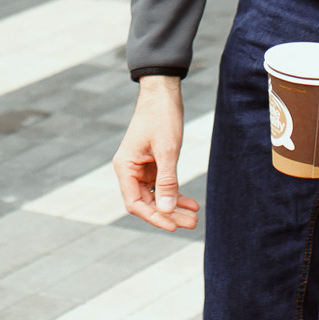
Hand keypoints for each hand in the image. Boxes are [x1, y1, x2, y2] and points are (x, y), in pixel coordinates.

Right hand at [112, 76, 200, 230]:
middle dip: (168, 214)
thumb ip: (166, 181)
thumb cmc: (161, 118)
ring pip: (156, 196)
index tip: (174, 226)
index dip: (154, 217)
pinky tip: (191, 203)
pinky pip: (162, 186)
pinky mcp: (152, 164)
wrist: (163, 93)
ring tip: (194, 218)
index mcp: (124, 167)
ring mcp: (140, 168)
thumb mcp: (167, 151)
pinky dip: (175, 194)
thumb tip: (166, 210)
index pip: (135, 203)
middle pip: (146, 203)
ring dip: (174, 207)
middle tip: (191, 224)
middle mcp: (129, 170)